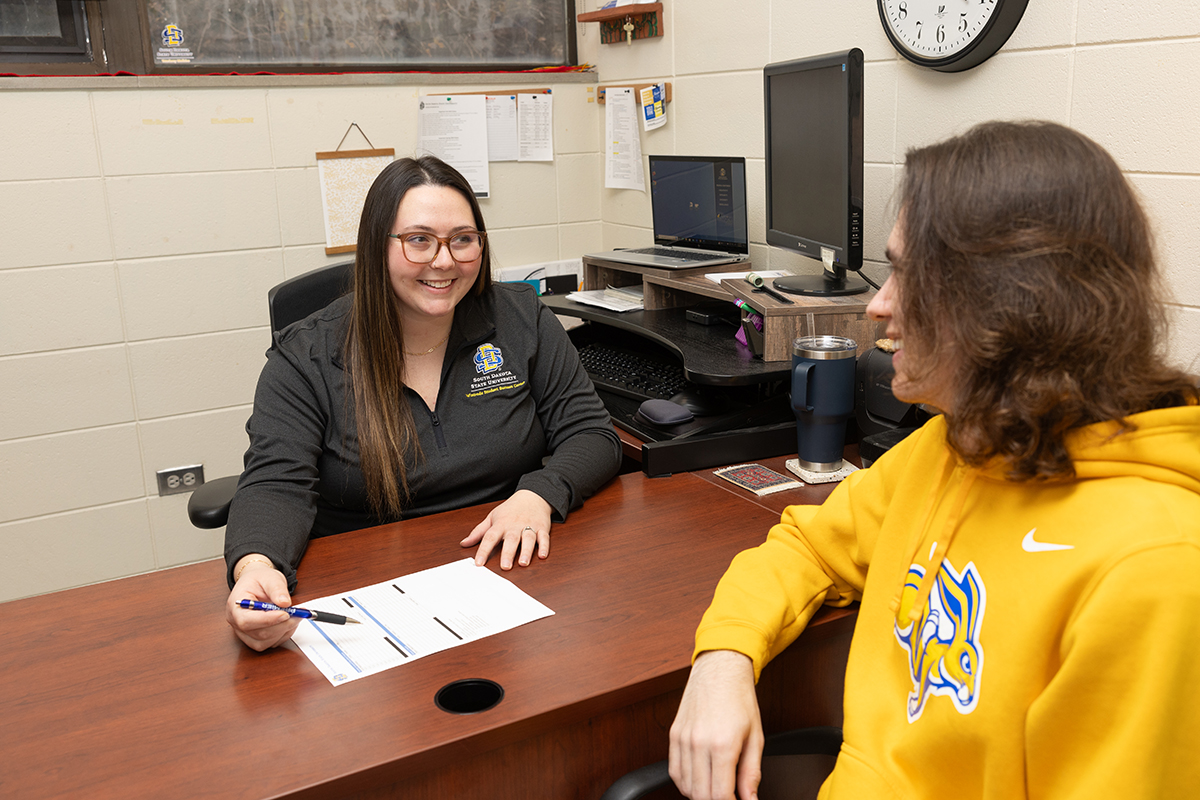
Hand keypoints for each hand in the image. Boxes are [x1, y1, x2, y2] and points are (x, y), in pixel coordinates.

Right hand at [225, 556, 300, 650]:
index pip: (246, 621)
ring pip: (265, 642)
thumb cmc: (259, 580)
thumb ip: (277, 589)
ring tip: (295, 615)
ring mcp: (245, 633)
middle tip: (298, 613)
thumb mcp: (269, 577)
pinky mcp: (256, 639)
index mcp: (235, 607)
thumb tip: (284, 603)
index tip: (285, 614)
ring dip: (284, 630)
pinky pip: (271, 643)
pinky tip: (290, 622)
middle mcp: (237, 623)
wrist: (257, 584)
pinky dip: (284, 634)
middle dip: (282, 625)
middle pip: (258, 633)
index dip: (267, 620)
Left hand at [461, 489, 552, 569]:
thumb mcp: (492, 517)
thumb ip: (478, 532)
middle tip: (505, 567)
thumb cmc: (510, 509)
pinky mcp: (542, 528)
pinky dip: (544, 546)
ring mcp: (529, 526)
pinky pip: (544, 538)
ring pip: (528, 539)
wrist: (532, 496)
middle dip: (508, 553)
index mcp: (501, 524)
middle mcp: (515, 526)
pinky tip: (543, 555)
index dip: (483, 550)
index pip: (490, 537)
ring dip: (526, 551)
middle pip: (511, 540)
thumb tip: (464, 543)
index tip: (479, 563)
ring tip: (523, 563)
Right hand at [669, 650, 763, 799]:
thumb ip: (752, 773)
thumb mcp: (755, 736)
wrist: (719, 669)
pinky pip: (674, 771)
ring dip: (700, 794)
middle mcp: (699, 742)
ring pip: (685, 786)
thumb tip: (750, 798)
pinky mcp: (674, 735)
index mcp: (722, 744)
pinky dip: (686, 782)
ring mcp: (683, 739)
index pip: (720, 795)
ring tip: (716, 787)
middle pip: (700, 795)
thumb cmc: (739, 698)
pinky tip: (700, 779)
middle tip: (728, 794)